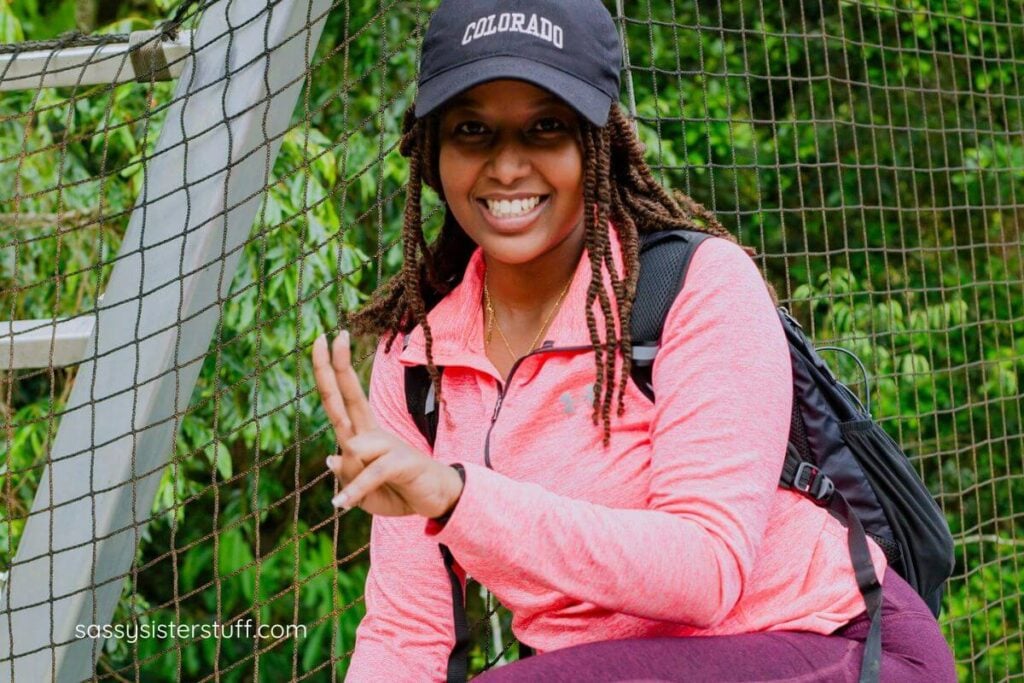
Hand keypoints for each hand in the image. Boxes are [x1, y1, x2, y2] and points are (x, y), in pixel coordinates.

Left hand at [311, 331, 462, 517]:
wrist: (436, 500)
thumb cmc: (399, 491)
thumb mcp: (363, 492)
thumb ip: (348, 476)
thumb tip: (332, 459)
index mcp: (362, 435)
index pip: (340, 399)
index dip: (328, 372)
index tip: (321, 341)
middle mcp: (373, 434)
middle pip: (350, 396)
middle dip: (337, 367)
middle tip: (328, 337)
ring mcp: (388, 445)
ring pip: (355, 448)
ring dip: (351, 480)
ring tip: (355, 499)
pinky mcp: (400, 462)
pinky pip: (369, 473)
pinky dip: (355, 490)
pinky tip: (342, 504)